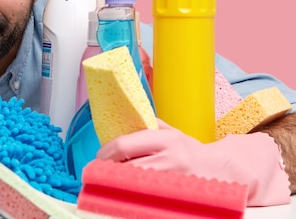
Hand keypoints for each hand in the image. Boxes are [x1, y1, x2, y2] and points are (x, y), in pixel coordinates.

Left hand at [96, 119, 289, 205]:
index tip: (99, 156)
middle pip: (126, 167)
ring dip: (118, 183)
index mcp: (167, 140)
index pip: (125, 145)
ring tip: (110, 181)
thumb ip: (148, 127)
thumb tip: (119, 126)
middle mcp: (171, 160)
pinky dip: (133, 195)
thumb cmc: (192, 151)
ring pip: (134, 184)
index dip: (106, 152)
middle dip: (108, 170)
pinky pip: (147, 198)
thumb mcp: (172, 132)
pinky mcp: (176, 197)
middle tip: (100, 171)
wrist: (224, 172)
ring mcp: (174, 181)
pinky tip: (127, 193)